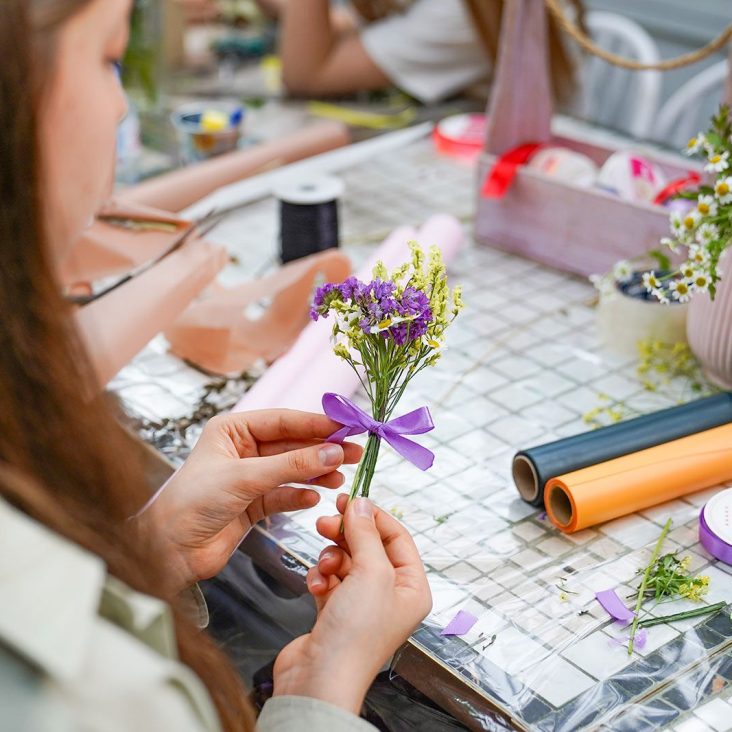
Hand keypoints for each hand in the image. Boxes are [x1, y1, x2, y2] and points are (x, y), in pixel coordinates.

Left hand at [143, 410, 361, 593]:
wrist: (168, 551)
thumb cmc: (192, 502)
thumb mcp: (245, 477)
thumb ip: (291, 465)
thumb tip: (333, 452)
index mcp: (233, 430)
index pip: (283, 420)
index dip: (316, 423)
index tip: (346, 426)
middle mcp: (243, 450)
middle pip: (292, 445)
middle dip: (322, 449)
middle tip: (354, 452)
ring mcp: (250, 477)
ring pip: (292, 470)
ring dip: (316, 473)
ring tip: (341, 477)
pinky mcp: (254, 504)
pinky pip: (285, 495)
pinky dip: (301, 496)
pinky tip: (315, 499)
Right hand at [273, 494, 431, 714]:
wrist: (319, 679)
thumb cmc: (355, 638)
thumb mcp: (371, 573)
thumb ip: (367, 534)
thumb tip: (362, 506)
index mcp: (412, 589)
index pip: (398, 538)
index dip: (374, 517)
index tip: (352, 500)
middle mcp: (390, 597)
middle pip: (369, 547)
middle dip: (347, 535)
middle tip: (328, 522)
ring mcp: (362, 605)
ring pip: (346, 561)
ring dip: (331, 557)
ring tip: (324, 565)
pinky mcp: (336, 612)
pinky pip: (329, 579)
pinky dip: (320, 577)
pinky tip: (317, 586)